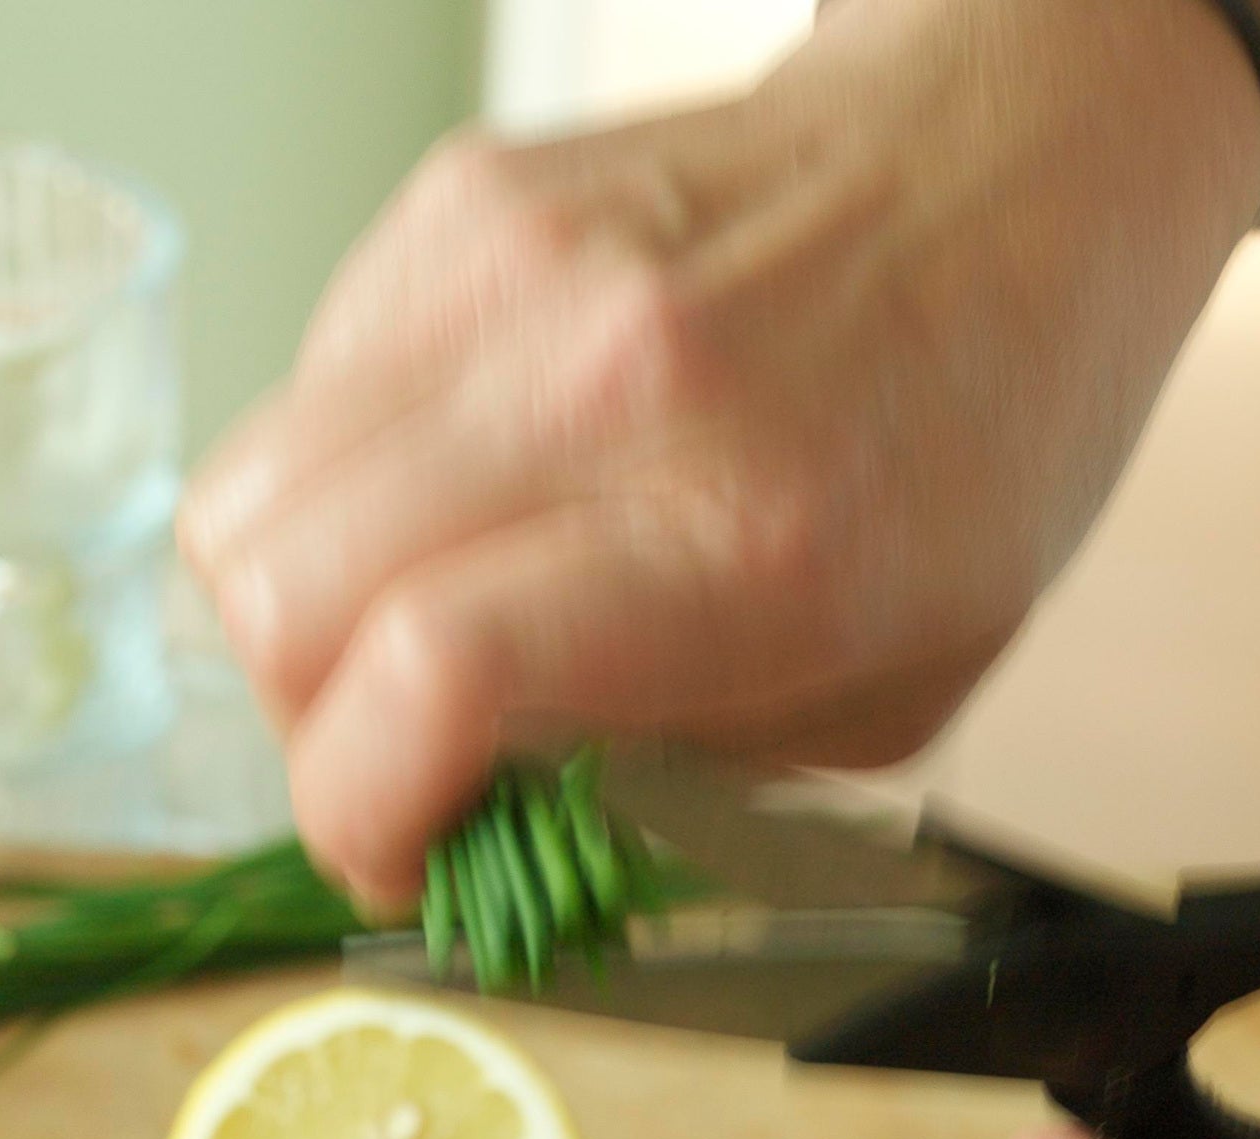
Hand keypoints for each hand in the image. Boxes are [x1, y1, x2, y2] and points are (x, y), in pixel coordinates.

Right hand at [180, 0, 1259, 904]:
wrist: (1013, 160)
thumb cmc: (977, 436)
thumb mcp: (888, 696)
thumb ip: (681, 776)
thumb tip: (490, 820)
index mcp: (741, 537)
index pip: (431, 670)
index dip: (360, 809)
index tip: (394, 857)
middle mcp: (609, 384)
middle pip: (283, 593)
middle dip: (307, 729)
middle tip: (393, 758)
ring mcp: (514, 270)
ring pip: (246, 495)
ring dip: (299, 612)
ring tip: (409, 636)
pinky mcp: (459, 203)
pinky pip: (301, 396)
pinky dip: (340, 490)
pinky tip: (458, 503)